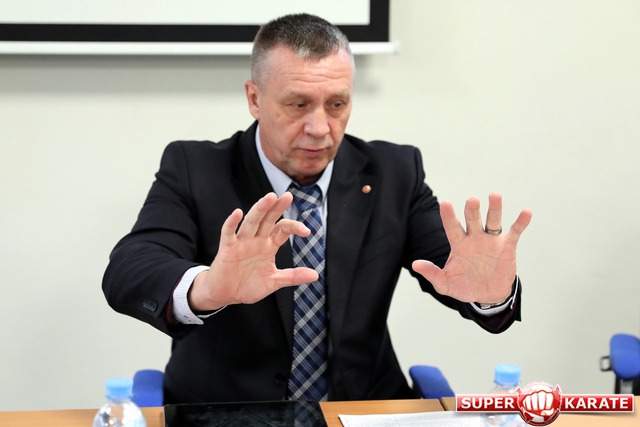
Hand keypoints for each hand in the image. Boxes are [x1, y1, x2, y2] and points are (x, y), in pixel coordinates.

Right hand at [188, 192, 318, 310]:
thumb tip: (315, 275)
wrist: (225, 295)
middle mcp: (256, 240)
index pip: (282, 230)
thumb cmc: (248, 285)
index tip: (307, 231)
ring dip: (260, 209)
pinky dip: (231, 223)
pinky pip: (228, 233)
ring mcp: (241, 243)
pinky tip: (237, 213)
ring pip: (251, 222)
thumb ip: (292, 277)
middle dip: (277, 208)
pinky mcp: (227, 248)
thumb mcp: (274, 282)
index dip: (294, 227)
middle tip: (288, 196)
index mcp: (268, 246)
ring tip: (270, 198)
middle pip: (268, 220)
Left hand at [412, 192, 531, 304]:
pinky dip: (521, 223)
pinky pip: (515, 232)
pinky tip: (526, 212)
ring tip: (495, 195)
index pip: (452, 227)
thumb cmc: (464, 286)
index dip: (448, 216)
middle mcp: (474, 238)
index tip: (445, 203)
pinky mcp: (507, 246)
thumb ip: (432, 274)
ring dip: (495, 209)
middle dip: (472, 210)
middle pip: (472, 220)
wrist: (488, 296)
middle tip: (472, 200)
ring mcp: (491, 241)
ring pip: (493, 221)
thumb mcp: (445, 283)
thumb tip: (415, 264)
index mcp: (459, 244)